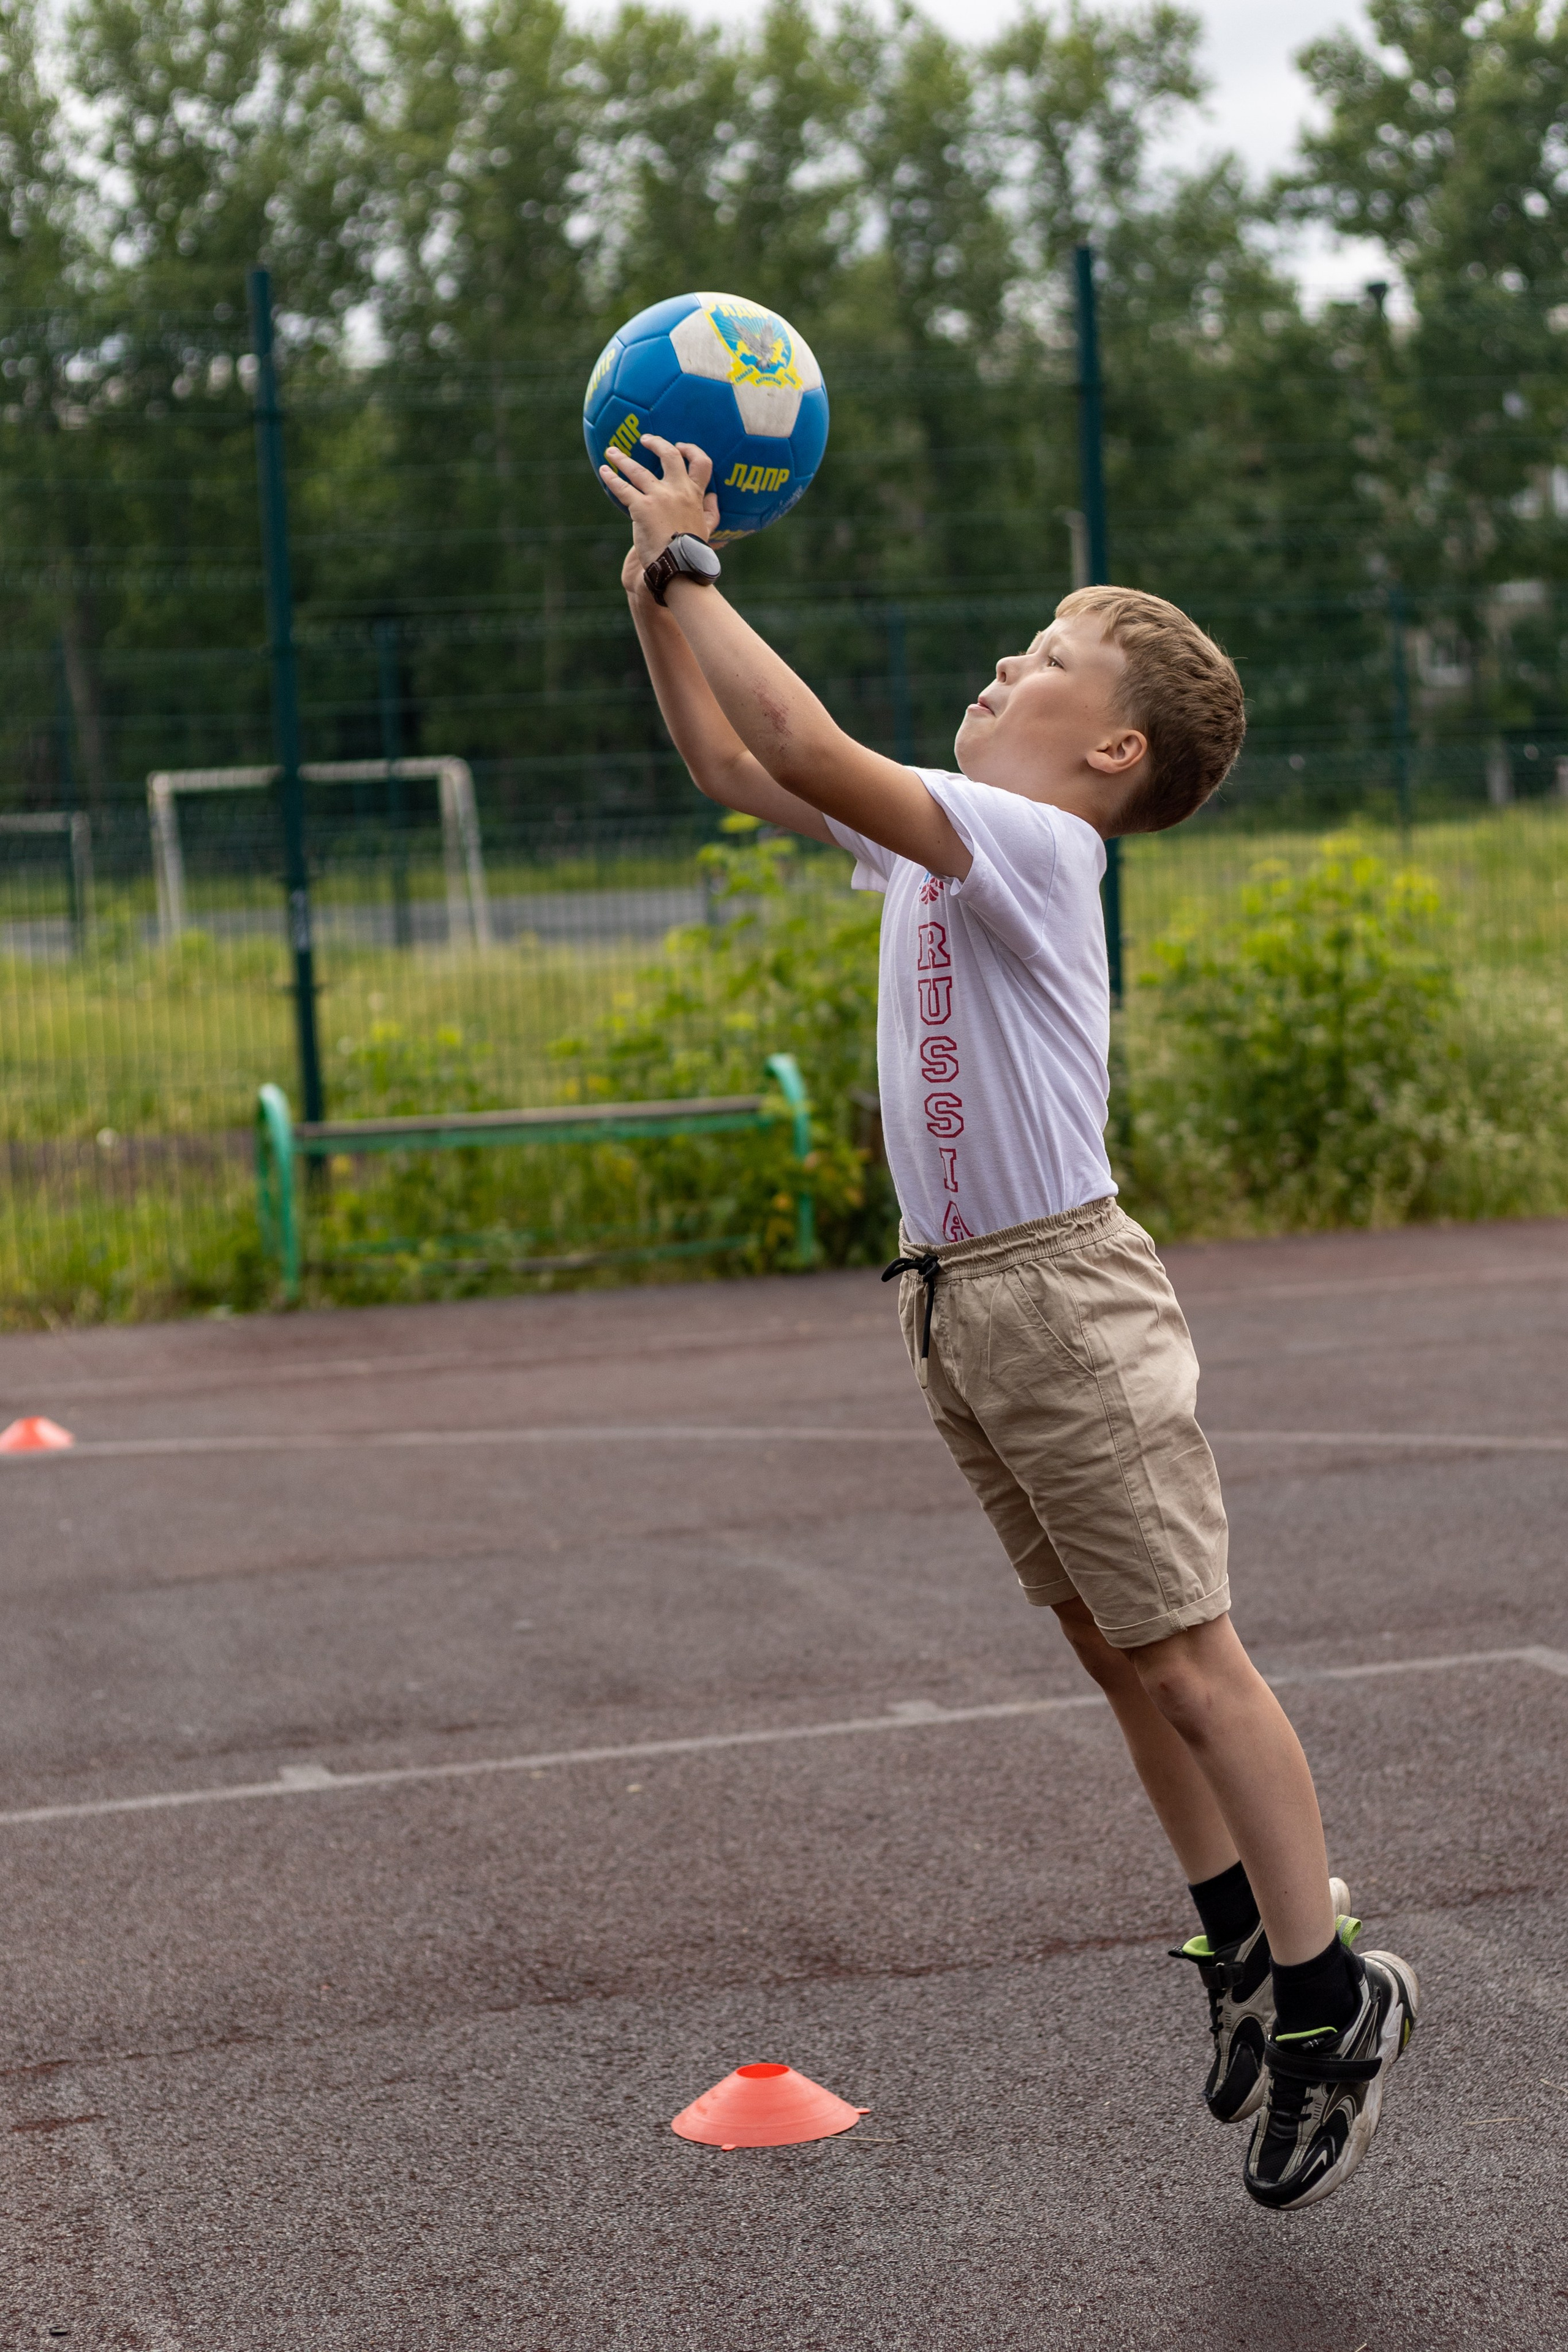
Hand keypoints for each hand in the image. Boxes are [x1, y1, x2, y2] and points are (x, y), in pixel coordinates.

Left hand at [602, 436, 718, 569]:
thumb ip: (711, 511)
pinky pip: (623, 489)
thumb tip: (714, 497)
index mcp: (695, 495)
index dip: (691, 450)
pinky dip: (612, 478)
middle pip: (669, 455)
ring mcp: (659, 498)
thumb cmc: (692, 551)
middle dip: (656, 443)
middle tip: (644, 439)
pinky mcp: (641, 508)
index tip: (680, 446)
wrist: (679, 568)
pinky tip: (604, 471)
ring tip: (611, 451)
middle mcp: (678, 491)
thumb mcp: (708, 529)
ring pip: (638, 470)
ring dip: (623, 459)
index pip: (701, 463)